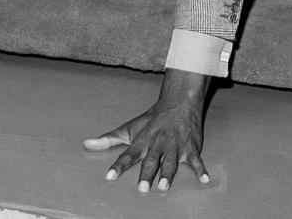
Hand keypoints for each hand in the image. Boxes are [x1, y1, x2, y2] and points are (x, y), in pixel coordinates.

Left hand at [83, 69, 210, 191]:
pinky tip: (205, 180)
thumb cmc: (151, 119)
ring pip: (171, 161)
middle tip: (142, 188)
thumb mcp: (129, 128)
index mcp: (143, 142)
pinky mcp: (191, 148)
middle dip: (146, 174)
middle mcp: (158, 144)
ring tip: (164, 186)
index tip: (109, 177)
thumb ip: (108, 139)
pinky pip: (197, 160)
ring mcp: (175, 146)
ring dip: (168, 173)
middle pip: (151, 160)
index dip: (118, 166)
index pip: (128, 155)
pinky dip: (201, 170)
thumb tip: (86, 144)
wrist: (178, 102)